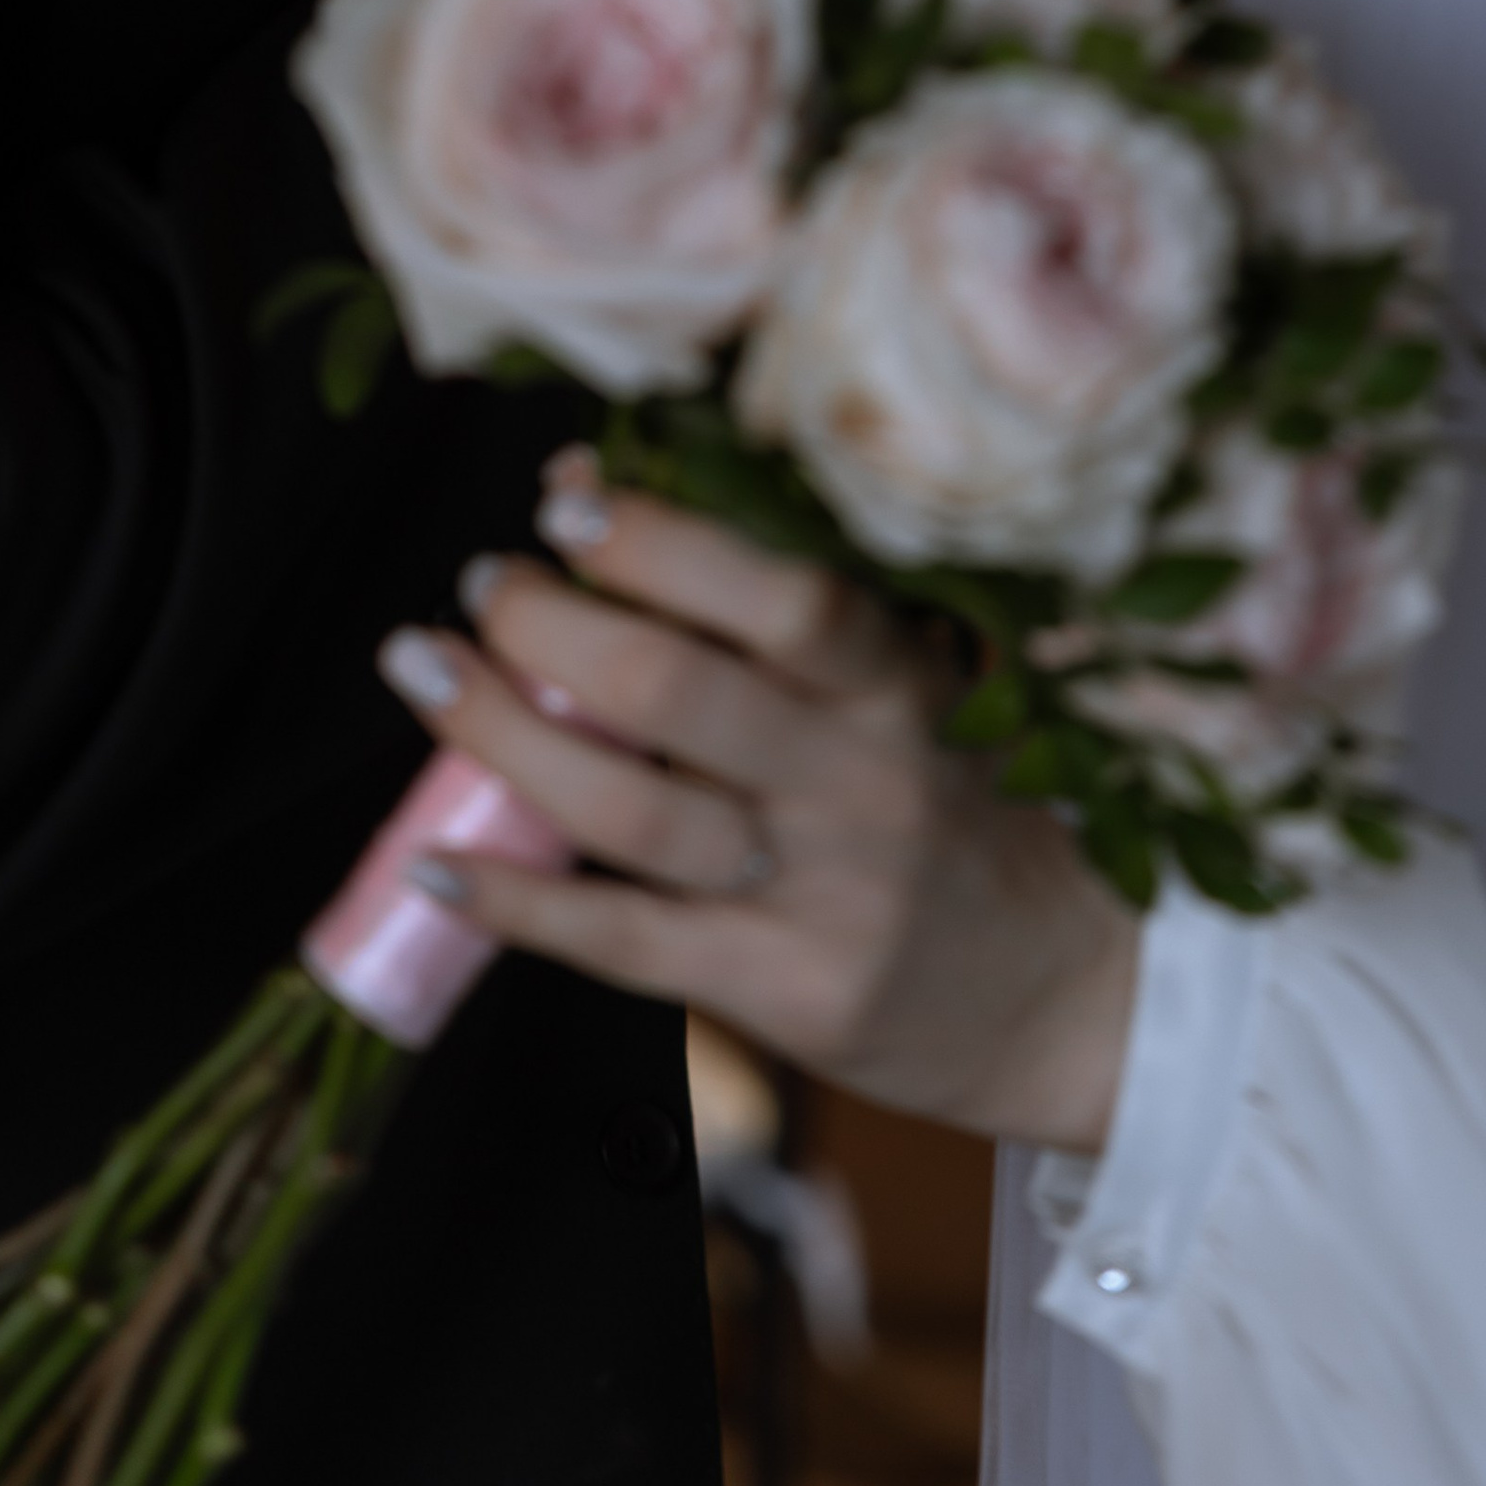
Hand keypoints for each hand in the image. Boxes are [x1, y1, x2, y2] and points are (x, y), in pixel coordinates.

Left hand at [376, 457, 1139, 1151]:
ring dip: (500, 735)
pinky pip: (623, 941)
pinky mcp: (784, 992)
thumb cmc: (953, 803)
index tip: (568, 499)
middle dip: (549, 627)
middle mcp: (865, 781)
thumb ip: (776, 612)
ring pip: (629, 810)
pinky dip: (516, 899)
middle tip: (484, 584)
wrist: (1062, 989)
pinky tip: (436, 862)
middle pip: (676, 693)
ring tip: (424, 672)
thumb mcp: (903, 689)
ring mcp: (823, 893)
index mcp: (902, 683)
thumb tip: (592, 493)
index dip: (664, 544)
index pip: (783, 597)